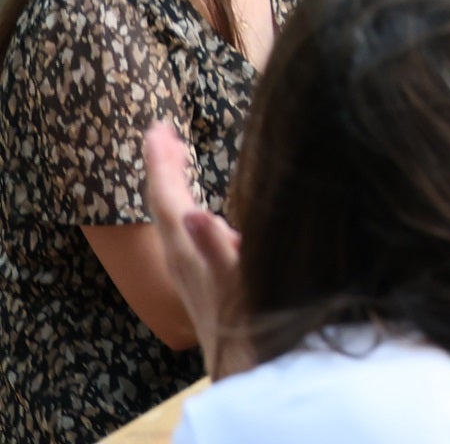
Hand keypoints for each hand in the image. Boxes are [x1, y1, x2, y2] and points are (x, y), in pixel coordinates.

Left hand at [144, 121, 242, 376]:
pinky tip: (199, 210)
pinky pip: (182, 229)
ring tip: (177, 159)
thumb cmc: (251, 320)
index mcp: (188, 248)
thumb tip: (194, 214)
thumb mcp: (241, 281)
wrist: (248, 365)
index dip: (161, 161)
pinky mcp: (198, 277)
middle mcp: (180, 255)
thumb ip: (216, 248)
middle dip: (162, 166)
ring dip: (172, 184)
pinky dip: (184, 207)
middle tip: (163, 133)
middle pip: (162, 202)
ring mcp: (187, 268)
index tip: (157, 127)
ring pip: (171, 216)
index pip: (166, 196)